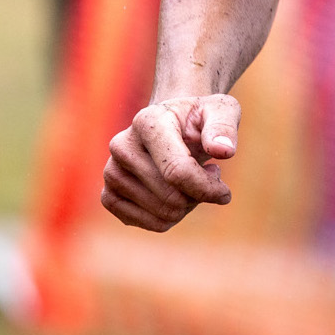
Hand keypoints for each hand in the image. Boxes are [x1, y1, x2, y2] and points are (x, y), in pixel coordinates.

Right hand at [101, 94, 240, 231]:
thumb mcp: (222, 110)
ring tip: (192, 179)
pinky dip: (172, 216)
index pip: (177, 171)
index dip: (206, 188)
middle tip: (209, 175)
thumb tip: (223, 151)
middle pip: (171, 197)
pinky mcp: (109, 196)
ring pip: (162, 214)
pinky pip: (151, 223)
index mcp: (148, 122)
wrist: (173, 122)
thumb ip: (224, 126)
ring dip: (188, 204)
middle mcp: (122, 146)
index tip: (225, 193)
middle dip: (199, 195)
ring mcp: (112, 172)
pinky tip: (177, 192)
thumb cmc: (200, 118)